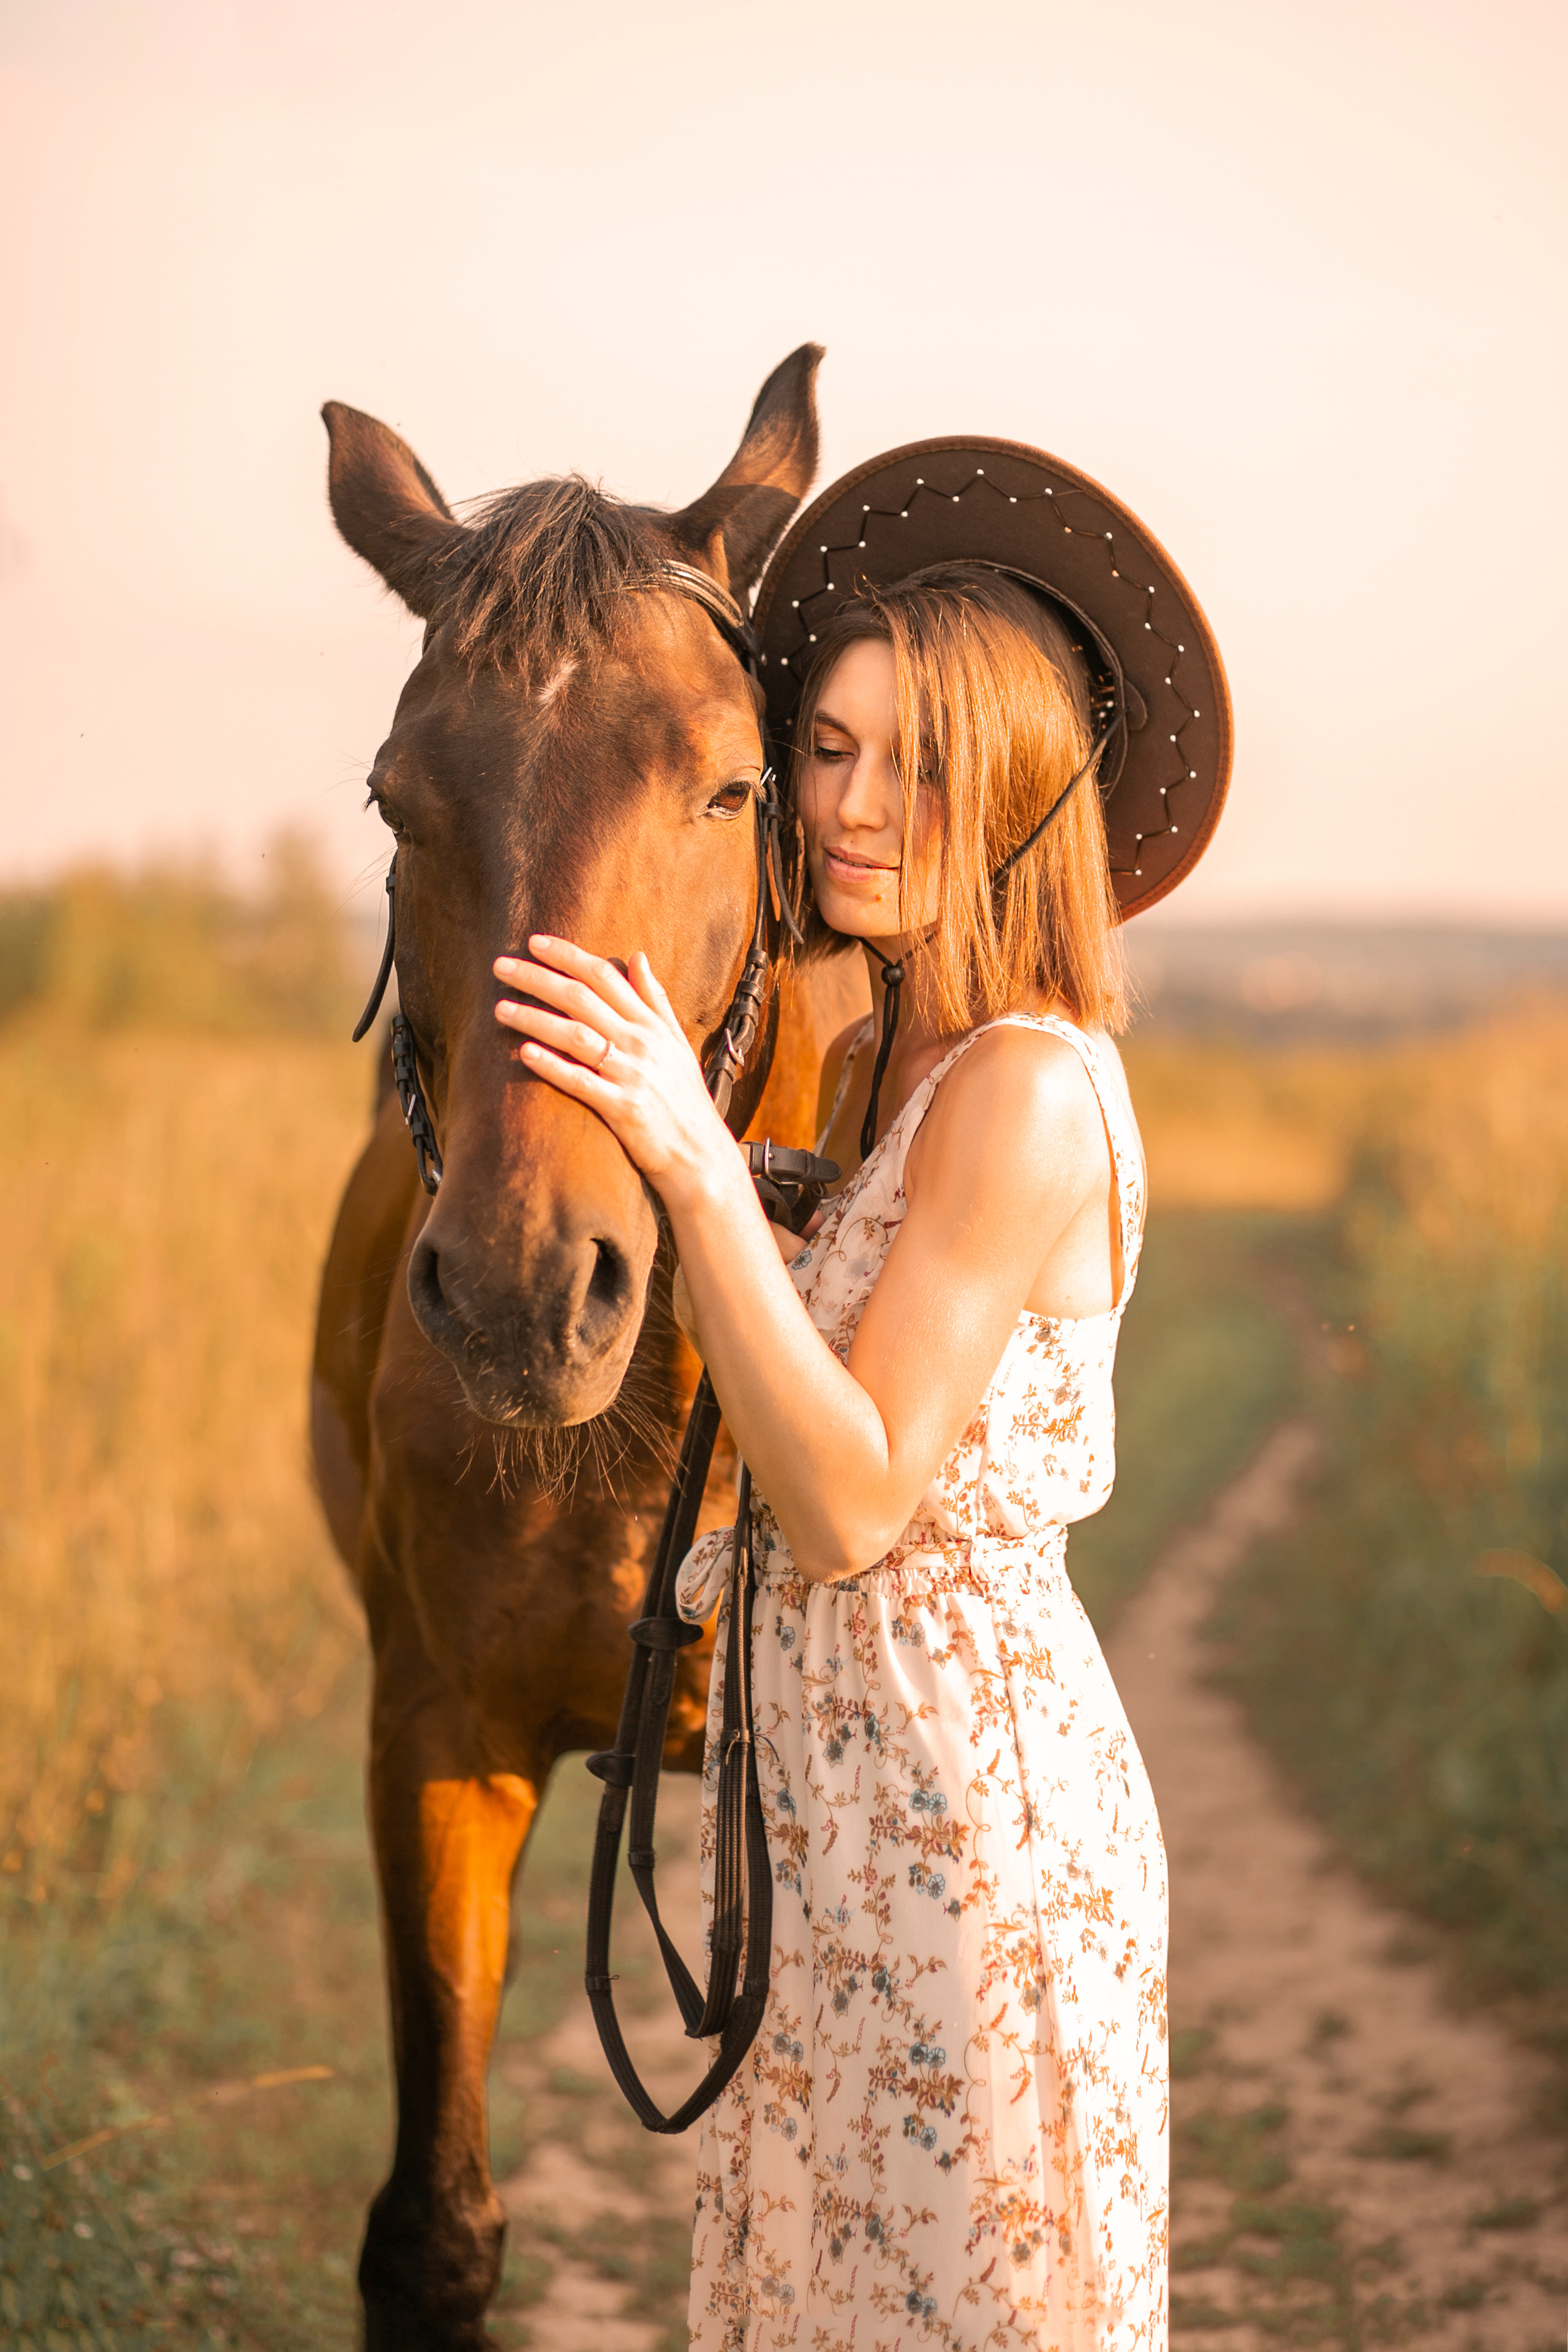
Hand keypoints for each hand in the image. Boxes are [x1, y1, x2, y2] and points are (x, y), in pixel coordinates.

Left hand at [492, 936, 737, 1206]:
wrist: (700, 1153)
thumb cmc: (684, 1097)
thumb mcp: (676, 1042)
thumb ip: (655, 999)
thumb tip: (637, 956)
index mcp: (651, 1024)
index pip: (605, 976)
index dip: (568, 956)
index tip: (534, 942)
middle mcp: (641, 1043)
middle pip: (582, 998)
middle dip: (538, 978)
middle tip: (500, 966)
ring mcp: (631, 1075)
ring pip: (576, 1035)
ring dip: (535, 1019)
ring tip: (500, 1008)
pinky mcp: (622, 1109)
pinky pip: (581, 1081)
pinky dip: (553, 1065)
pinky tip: (525, 1052)